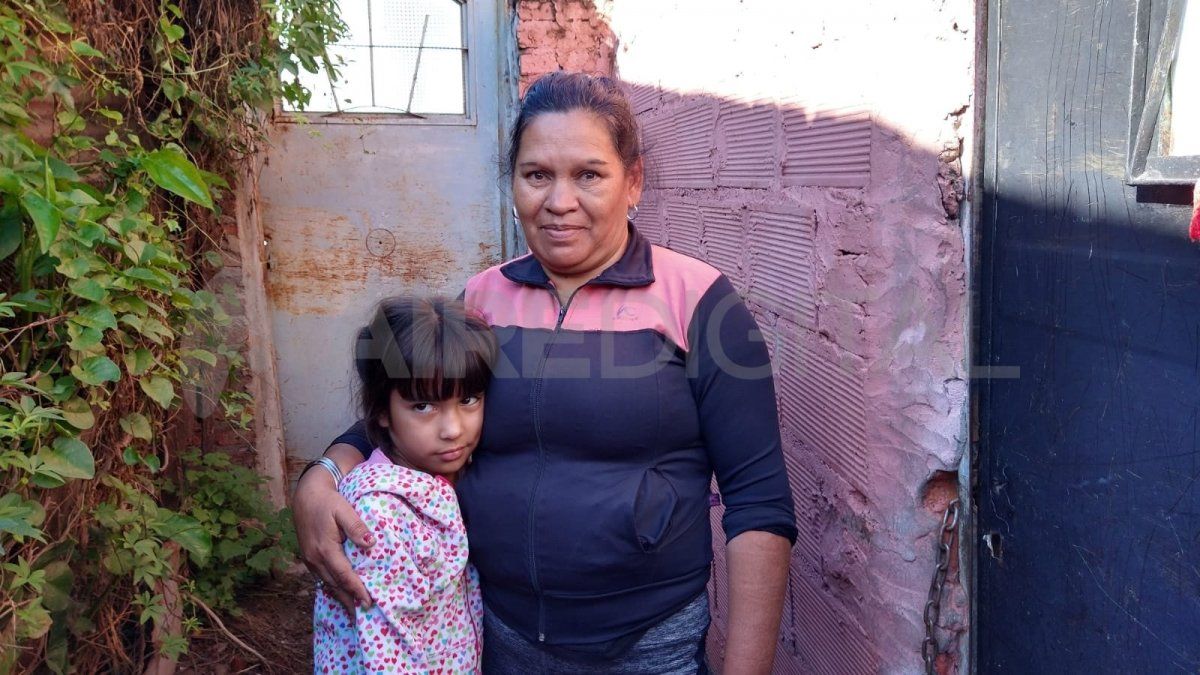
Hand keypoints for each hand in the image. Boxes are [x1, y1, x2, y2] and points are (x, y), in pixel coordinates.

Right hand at [294, 449, 372, 611]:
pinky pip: (321, 578)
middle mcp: (315, 558)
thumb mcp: (344, 509)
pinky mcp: (308, 558)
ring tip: (354, 609)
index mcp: (325, 548)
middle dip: (349, 600)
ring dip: (340, 597)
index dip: (357, 589)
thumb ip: (356, 527)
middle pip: (335, 585)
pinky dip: (332, 588)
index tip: (369, 601)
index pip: (344, 575)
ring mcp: (310, 559)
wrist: (305, 495)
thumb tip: (370, 543)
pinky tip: (339, 594)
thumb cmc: (328, 501)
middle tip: (363, 614)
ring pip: (327, 584)